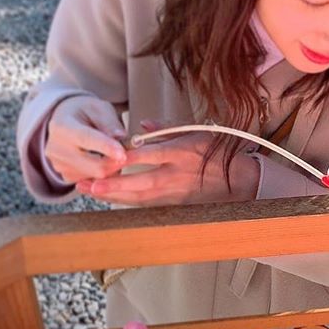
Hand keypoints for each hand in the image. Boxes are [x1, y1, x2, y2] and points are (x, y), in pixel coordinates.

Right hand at [44, 94, 126, 185]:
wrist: (65, 121)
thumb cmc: (84, 112)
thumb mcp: (99, 108)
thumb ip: (110, 122)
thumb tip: (121, 137)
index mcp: (62, 126)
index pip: (86, 139)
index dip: (106, 148)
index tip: (123, 153)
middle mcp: (56, 148)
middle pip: (94, 166)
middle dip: (116, 162)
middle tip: (130, 154)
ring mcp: (59, 165)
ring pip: (96, 177)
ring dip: (111, 168)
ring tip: (113, 153)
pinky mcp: (66, 177)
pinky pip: (92, 182)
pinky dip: (103, 174)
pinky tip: (103, 159)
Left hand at [77, 121, 259, 206]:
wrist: (240, 181)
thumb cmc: (217, 153)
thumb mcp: (197, 132)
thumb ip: (167, 128)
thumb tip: (143, 122)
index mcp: (182, 152)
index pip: (150, 155)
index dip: (127, 157)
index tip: (106, 156)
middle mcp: (177, 175)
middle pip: (141, 182)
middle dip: (113, 185)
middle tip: (89, 184)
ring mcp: (176, 193)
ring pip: (141, 198)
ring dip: (114, 196)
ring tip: (90, 191)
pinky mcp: (176, 205)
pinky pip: (147, 205)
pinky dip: (127, 202)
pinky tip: (109, 199)